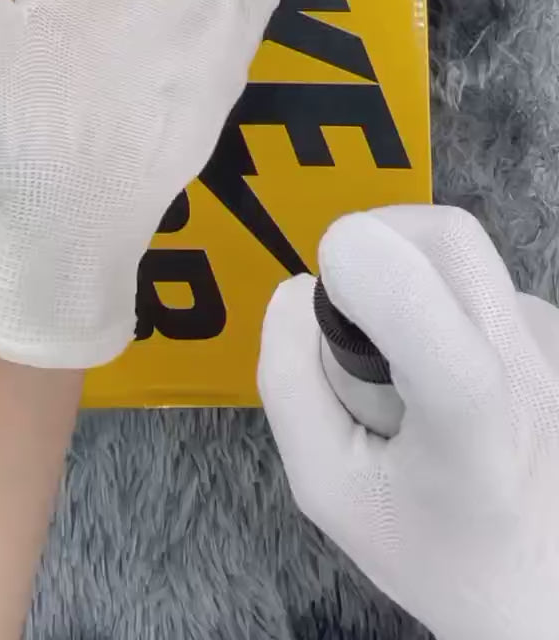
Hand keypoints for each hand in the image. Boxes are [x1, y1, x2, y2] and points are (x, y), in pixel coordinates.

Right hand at [258, 205, 558, 639]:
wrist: (548, 583)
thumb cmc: (434, 546)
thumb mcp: (326, 488)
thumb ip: (289, 383)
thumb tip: (295, 289)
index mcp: (469, 427)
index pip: (425, 315)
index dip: (366, 266)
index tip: (322, 277)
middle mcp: (529, 369)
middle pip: (447, 238)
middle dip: (375, 240)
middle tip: (346, 301)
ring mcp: (556, 344)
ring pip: (465, 261)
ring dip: (414, 279)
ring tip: (404, 366)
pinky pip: (486, 285)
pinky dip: (448, 303)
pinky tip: (448, 377)